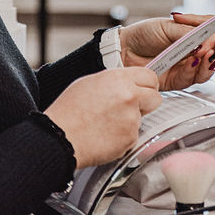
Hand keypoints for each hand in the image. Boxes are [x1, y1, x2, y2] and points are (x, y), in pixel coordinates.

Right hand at [45, 67, 161, 167]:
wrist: (59, 137)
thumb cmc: (68, 111)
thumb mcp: (90, 83)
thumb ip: (115, 82)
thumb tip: (128, 83)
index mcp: (119, 79)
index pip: (150, 76)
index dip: (147, 85)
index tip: (144, 90)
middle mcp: (129, 95)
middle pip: (155, 98)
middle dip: (146, 104)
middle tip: (129, 109)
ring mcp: (131, 118)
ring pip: (143, 119)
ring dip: (130, 122)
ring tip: (106, 124)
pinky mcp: (130, 137)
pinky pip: (133, 136)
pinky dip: (123, 138)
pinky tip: (105, 135)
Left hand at [119, 17, 214, 89]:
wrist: (123, 49)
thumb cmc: (143, 34)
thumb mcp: (168, 27)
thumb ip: (188, 33)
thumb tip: (206, 37)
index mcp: (193, 37)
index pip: (213, 39)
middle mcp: (192, 53)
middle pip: (214, 58)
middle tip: (214, 47)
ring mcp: (185, 68)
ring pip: (205, 72)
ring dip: (206, 63)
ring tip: (204, 54)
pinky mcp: (176, 81)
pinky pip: (189, 79)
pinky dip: (192, 71)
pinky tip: (191, 62)